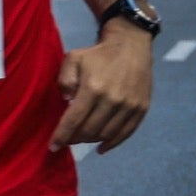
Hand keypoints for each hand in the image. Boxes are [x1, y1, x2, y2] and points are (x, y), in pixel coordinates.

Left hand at [50, 25, 152, 152]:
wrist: (131, 46)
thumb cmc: (97, 54)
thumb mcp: (73, 59)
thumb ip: (64, 80)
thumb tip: (66, 102)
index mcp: (93, 88)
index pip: (74, 119)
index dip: (62, 136)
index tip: (53, 146)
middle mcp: (112, 100)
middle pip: (90, 130)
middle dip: (74, 139)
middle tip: (67, 139)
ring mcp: (129, 106)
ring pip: (106, 134)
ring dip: (91, 141)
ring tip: (81, 138)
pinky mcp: (141, 109)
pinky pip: (126, 133)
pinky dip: (112, 144)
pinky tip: (101, 148)